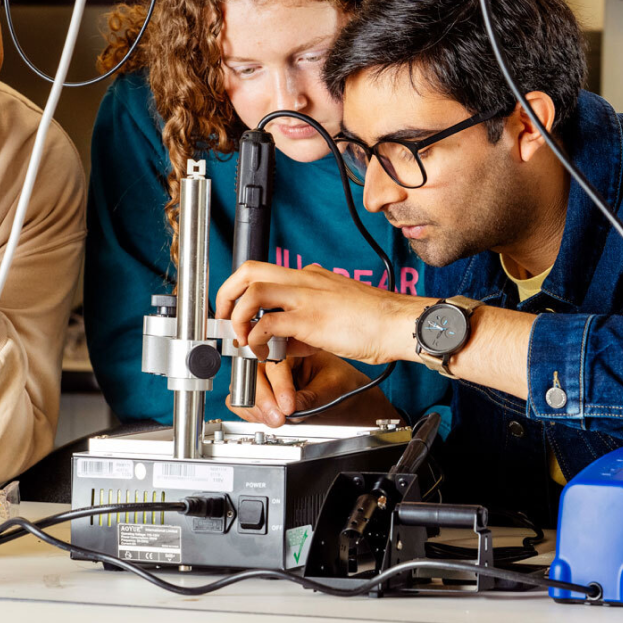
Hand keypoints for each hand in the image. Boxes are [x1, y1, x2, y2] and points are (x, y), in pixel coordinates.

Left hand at [216, 261, 431, 365]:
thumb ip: (303, 326)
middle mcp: (304, 280)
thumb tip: (281, 342)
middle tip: (224, 318)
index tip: (236, 314)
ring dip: (238, 316)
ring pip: (252, 289)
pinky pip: (267, 322)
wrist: (399, 324)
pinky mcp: (309, 318)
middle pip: (249, 269)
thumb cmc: (375, 322)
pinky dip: (256, 338)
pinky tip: (262, 353)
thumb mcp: (332, 318)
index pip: (265, 274)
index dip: (242, 294)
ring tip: (242, 338)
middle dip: (227, 294)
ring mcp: (306, 296)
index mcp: (310, 277)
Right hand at [228, 352, 403, 427]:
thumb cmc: (346, 382)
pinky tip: (267, 419)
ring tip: (276, 420)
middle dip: (264, 399)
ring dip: (257, 407)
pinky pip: (244, 402)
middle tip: (279, 417)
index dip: (279, 385)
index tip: (288, 405)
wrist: (350, 397)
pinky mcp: (263, 394)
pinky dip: (252, 412)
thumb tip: (292, 407)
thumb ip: (312, 397)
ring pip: (244, 388)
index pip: (276, 361)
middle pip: (254, 374)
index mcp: (293, 345)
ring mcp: (266, 377)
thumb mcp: (334, 386)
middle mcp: (276, 358)